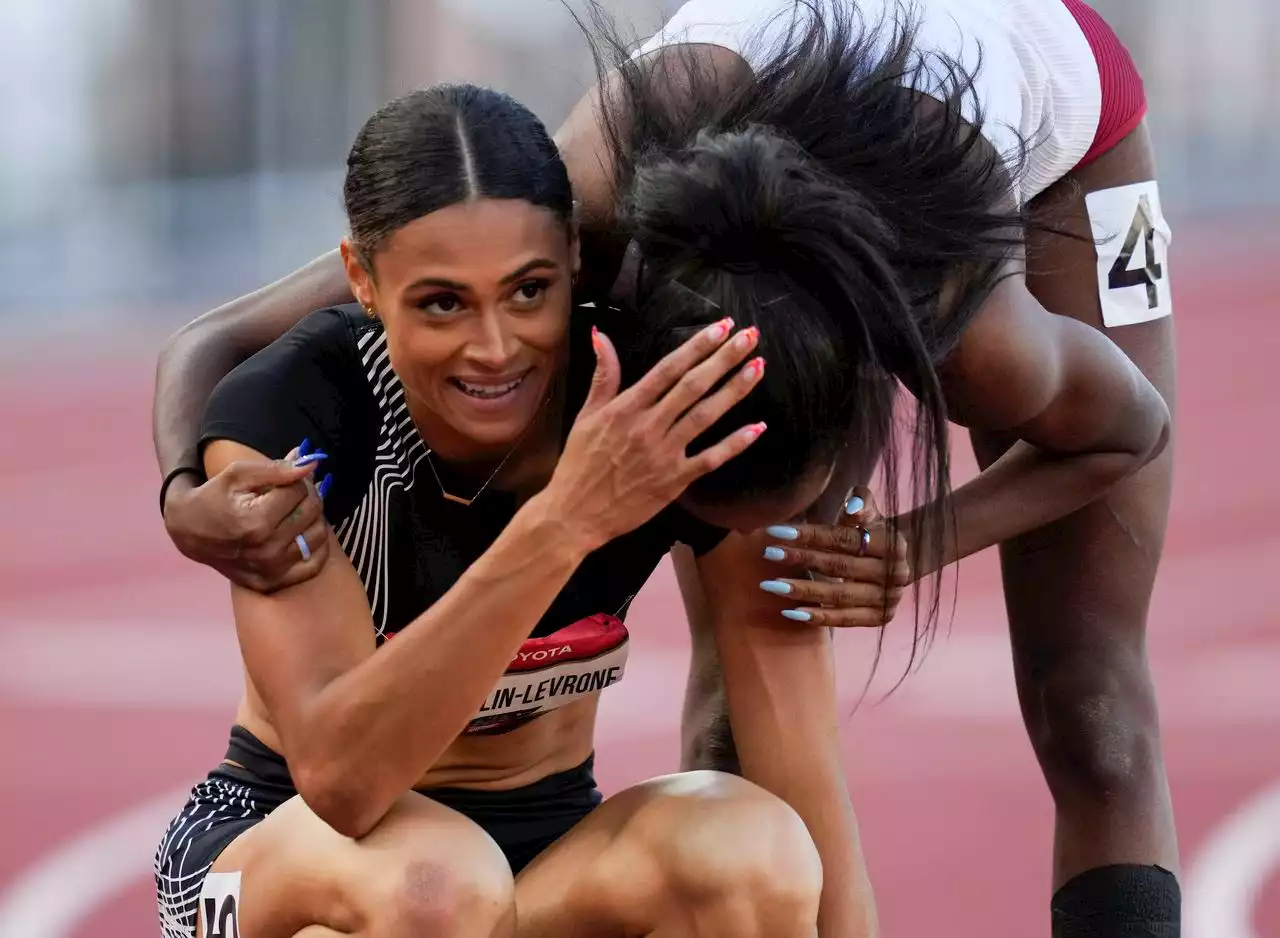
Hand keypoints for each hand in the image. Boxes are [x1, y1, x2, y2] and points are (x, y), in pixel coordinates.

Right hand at [163, 444, 331, 591]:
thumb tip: (310, 464)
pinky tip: (303, 533)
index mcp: (256, 522)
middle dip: (308, 494)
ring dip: (314, 517)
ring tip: (297, 510)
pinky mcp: (273, 583)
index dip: (298, 478)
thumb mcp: (238, 475)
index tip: (289, 477)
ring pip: (318, 535)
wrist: (189, 533)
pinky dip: (316, 546)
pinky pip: (314, 565)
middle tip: (295, 490)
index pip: (299, 491)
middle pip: (311, 512)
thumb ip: (277, 469)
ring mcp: (271, 570)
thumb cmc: (214, 498)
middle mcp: (266, 550)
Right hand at [545, 319, 765, 551]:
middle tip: (751, 336)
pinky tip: (758, 427)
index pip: (668, 369)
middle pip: (693, 386)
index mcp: (626, 408)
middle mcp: (648, 426)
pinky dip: (735, 443)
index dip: (697, 346)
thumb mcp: (585, 416)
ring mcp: (664, 454)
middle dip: (724, 359)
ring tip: (758, 367)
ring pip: (706, 416)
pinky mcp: (674, 480)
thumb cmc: (579, 464)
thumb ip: (602, 375)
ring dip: (734, 390)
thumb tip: (600, 335)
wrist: (575, 514)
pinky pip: (710, 459)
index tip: (721, 327)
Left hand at [756, 486, 911, 625]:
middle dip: (801, 559)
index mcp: (892, 544)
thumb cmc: (871, 533)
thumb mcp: (870, 514)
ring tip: (772, 586)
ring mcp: (888, 598)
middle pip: (840, 566)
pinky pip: (845, 619)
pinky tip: (791, 613)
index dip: (810, 534)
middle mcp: (895, 572)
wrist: (897, 565)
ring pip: (840, 596)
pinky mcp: (880, 618)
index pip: (844, 538)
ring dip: (803, 591)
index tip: (777, 531)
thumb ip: (862, 502)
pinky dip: (818, 617)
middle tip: (768, 554)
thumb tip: (853, 506)